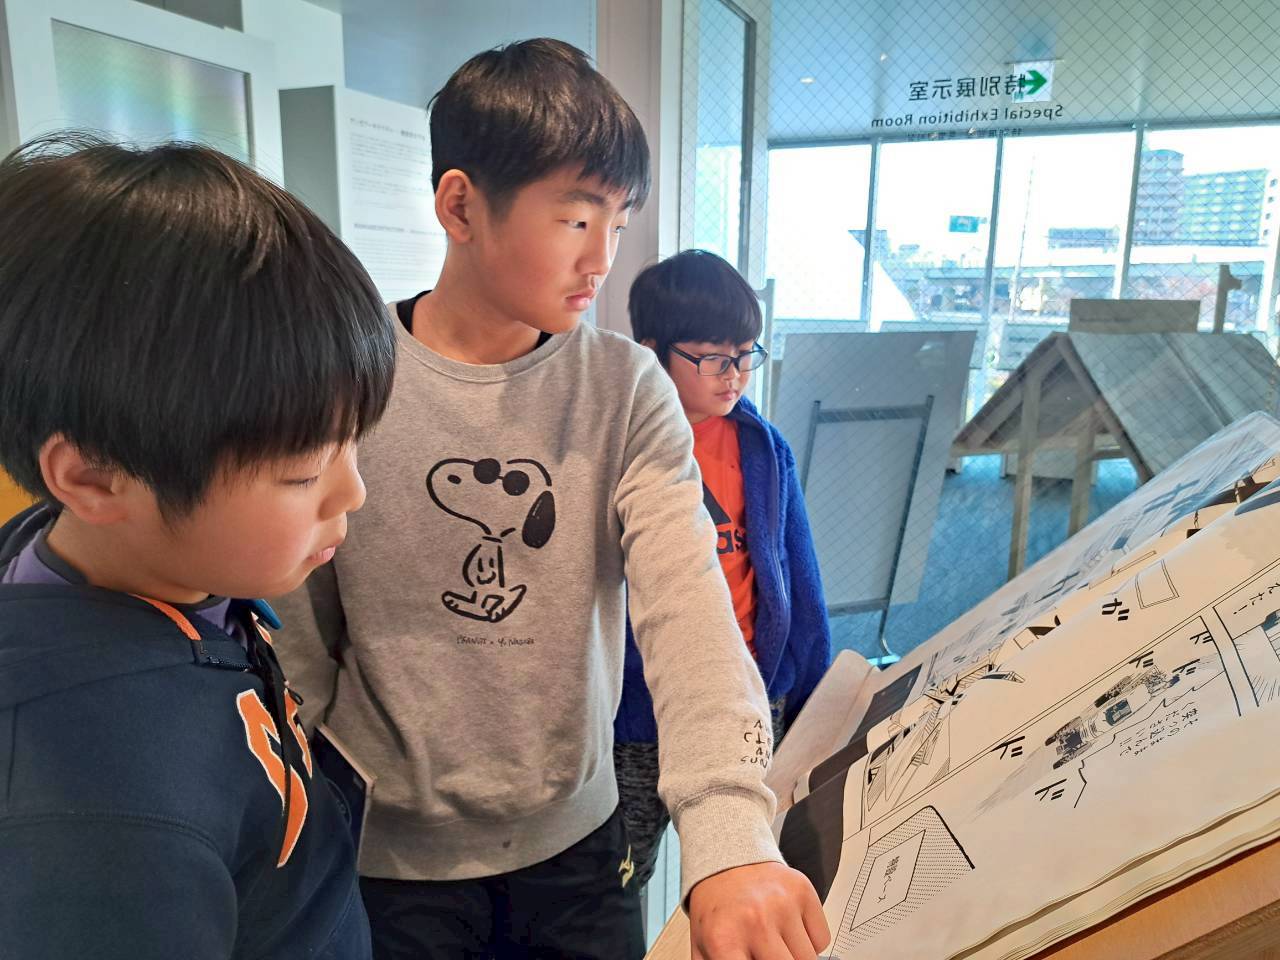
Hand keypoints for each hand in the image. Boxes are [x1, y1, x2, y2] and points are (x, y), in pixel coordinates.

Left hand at [688, 861, 830, 959]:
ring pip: (809, 959)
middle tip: (771, 956)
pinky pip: (821, 939)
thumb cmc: (717, 910)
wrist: (725, 863)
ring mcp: (782, 905)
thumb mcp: (704, 949)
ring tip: (776, 945)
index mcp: (724, 940)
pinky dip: (810, 942)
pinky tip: (790, 929)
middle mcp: (755, 921)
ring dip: (796, 958)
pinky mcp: (803, 891)